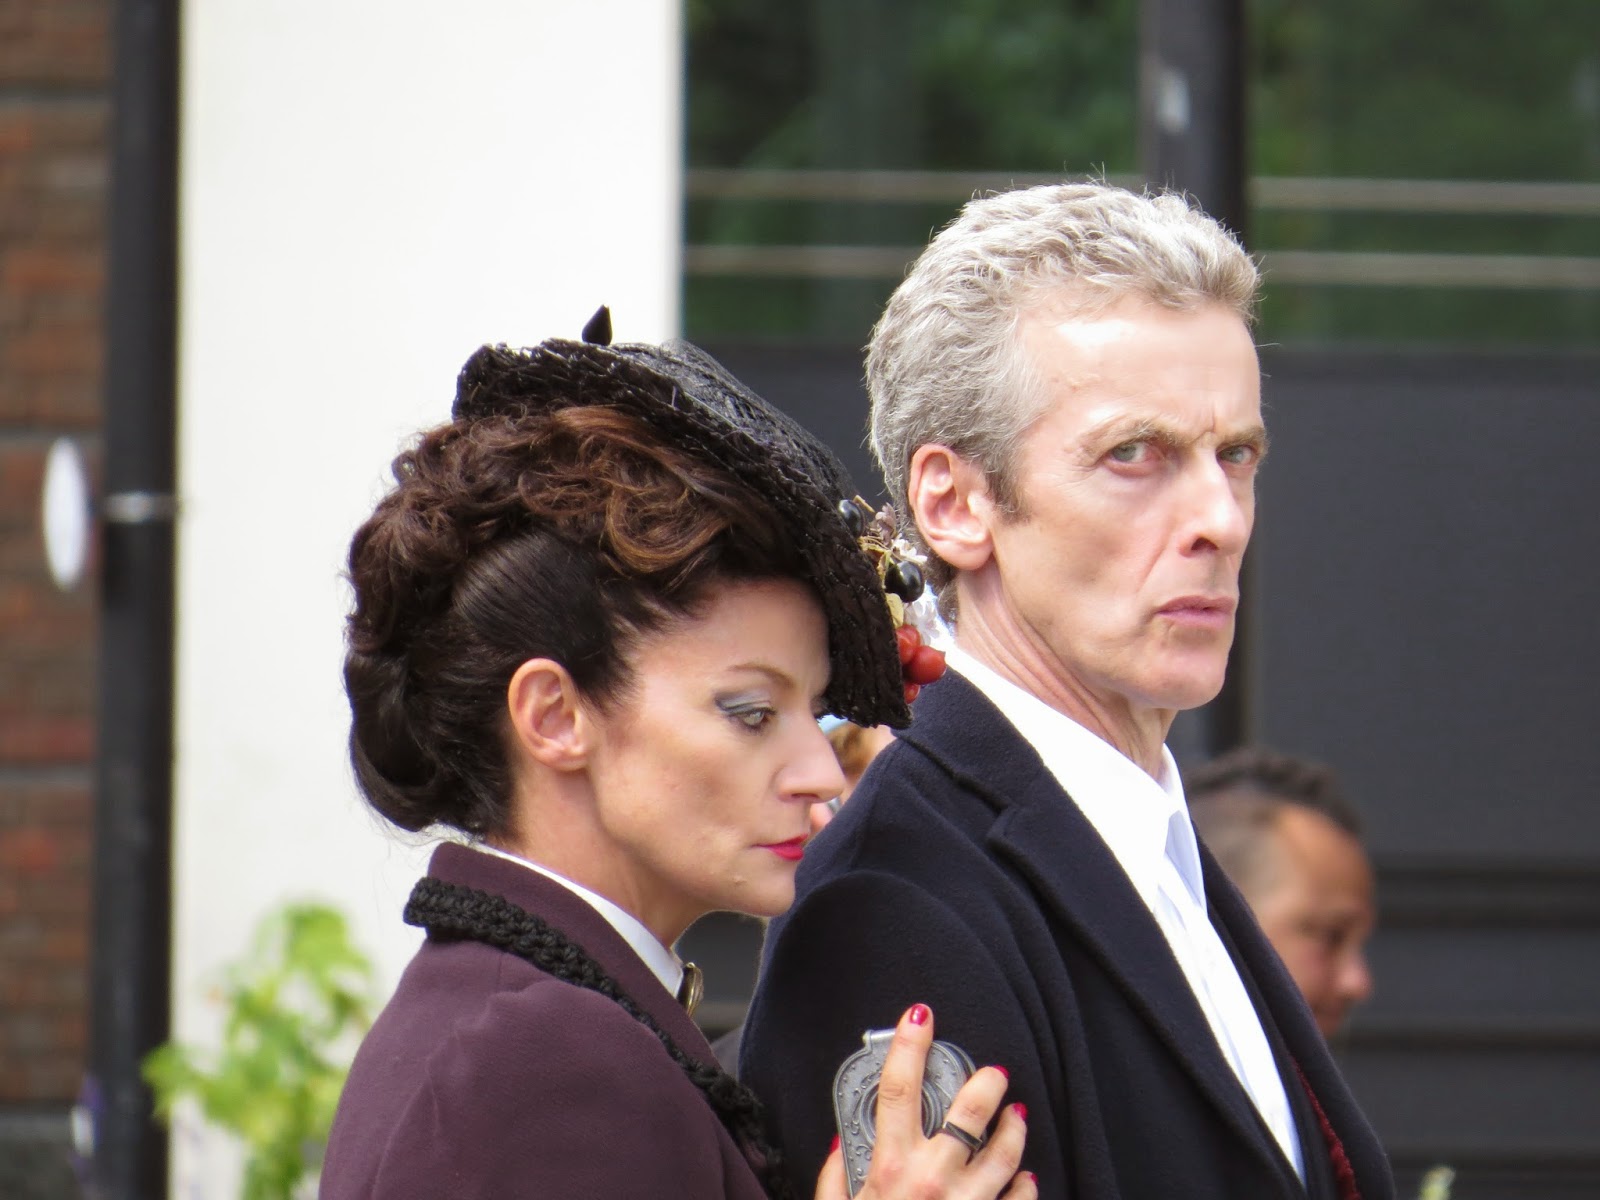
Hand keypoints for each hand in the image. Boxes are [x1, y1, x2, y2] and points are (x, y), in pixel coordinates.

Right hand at [813, 1004, 1034, 1199]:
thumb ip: (837, 1179)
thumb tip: (843, 1142)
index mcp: (889, 1170)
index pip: (896, 1088)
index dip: (909, 1043)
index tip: (919, 1014)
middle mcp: (933, 1180)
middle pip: (967, 1110)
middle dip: (985, 1081)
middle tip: (992, 1072)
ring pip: (1006, 1151)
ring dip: (1014, 1127)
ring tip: (1016, 1115)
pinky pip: (1021, 1198)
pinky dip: (1025, 1184)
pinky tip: (1022, 1175)